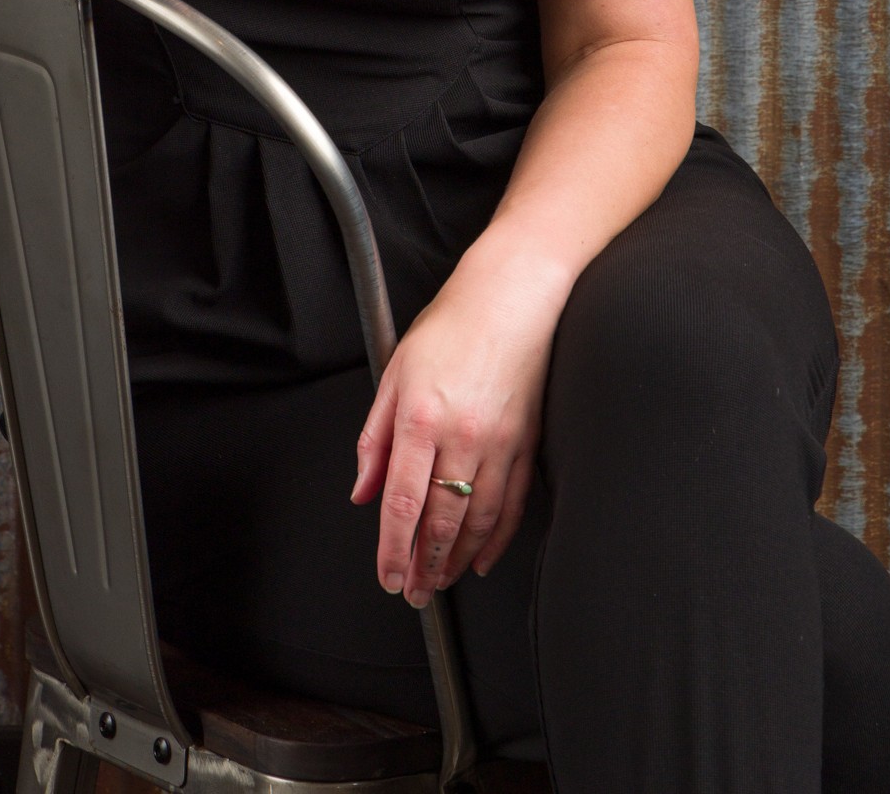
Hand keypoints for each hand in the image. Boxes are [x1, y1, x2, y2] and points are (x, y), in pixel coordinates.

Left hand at [349, 241, 563, 605]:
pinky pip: (512, 503)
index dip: (393, 549)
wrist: (511, 296)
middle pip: (441, 520)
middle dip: (424, 565)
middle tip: (414, 593)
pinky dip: (497, 538)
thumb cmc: (450, 325)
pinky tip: (481, 557)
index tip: (388, 577)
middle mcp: (462, 436)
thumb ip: (374, 438)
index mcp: (420, 417)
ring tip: (441, 581)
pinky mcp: (527, 442)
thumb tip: (362, 492)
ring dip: (456, 559)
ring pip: (478, 520)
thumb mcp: (394, 373)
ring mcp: (500, 442)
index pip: (402, 502)